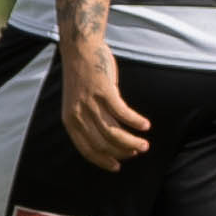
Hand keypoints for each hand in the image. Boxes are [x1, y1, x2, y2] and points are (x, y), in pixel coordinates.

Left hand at [53, 37, 149, 168]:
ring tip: (144, 144)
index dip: (103, 161)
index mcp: (70, 121)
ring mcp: (91, 103)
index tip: (117, 166)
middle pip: (103, 144)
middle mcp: (79, 115)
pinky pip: (123, 113)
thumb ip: (90, 120)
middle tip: (137, 152)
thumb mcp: (78, 103)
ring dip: (132, 142)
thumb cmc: (82, 76)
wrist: (80, 49)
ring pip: (114, 132)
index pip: (87, 150)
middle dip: (122, 152)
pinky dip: (135, 121)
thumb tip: (110, 138)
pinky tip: (145, 125)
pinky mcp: (104, 91)